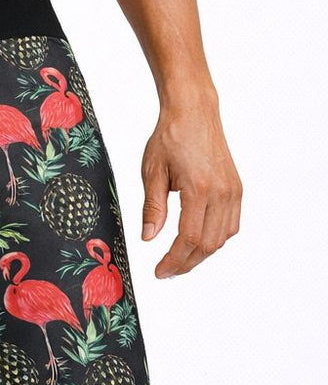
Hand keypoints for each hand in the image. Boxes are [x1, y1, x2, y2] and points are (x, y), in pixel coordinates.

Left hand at [141, 101, 241, 276]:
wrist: (194, 112)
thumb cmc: (170, 136)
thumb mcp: (152, 171)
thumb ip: (152, 207)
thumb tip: (148, 238)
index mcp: (199, 188)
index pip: (189, 238)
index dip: (174, 260)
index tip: (159, 271)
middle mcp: (222, 192)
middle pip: (208, 244)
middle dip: (186, 262)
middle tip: (166, 271)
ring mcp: (233, 191)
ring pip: (222, 238)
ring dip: (201, 253)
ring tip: (179, 259)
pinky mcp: (237, 189)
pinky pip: (231, 225)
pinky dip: (215, 238)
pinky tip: (197, 241)